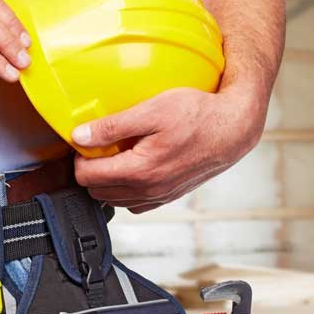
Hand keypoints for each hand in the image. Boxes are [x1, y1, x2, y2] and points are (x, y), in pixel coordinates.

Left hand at [72, 86, 265, 212]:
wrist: (233, 128)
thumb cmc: (199, 115)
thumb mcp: (151, 110)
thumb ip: (112, 126)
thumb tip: (80, 136)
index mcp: (140, 171)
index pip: (87, 176)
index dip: (80, 157)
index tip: (87, 140)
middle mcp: (149, 190)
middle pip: (97, 192)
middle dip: (92, 170)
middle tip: (102, 145)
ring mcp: (160, 197)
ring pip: (115, 200)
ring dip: (109, 181)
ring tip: (119, 154)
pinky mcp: (169, 196)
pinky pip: (136, 202)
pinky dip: (128, 188)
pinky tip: (136, 165)